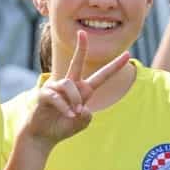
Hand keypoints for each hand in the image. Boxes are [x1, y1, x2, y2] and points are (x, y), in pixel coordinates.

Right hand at [20, 31, 131, 146]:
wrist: (42, 136)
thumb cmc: (62, 127)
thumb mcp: (82, 122)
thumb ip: (87, 114)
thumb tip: (79, 106)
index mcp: (82, 90)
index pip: (101, 76)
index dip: (115, 66)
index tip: (128, 54)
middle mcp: (69, 85)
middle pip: (76, 63)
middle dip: (81, 48)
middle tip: (83, 33)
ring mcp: (56, 88)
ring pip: (70, 86)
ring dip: (75, 100)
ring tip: (74, 113)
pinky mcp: (45, 94)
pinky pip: (58, 96)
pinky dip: (65, 107)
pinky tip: (68, 115)